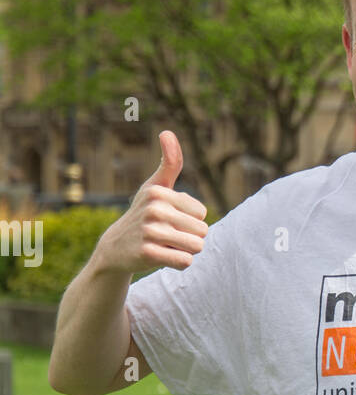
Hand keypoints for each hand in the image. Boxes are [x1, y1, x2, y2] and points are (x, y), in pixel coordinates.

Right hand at [95, 131, 208, 273]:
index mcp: (158, 192)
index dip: (190, 220)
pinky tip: (162, 256)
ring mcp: (150, 232)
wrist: (115, 248)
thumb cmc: (144, 214)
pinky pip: (185, 261)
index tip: (169, 219)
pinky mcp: (148, 254)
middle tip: (166, 236)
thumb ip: (169, 162)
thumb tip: (167, 131)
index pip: (202, 213)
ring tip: (165, 245)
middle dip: (189, 237)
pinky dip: (179, 263)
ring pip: (196, 247)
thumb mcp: (155, 187)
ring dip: (185, 250)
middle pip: (202, 231)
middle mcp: (154, 209)